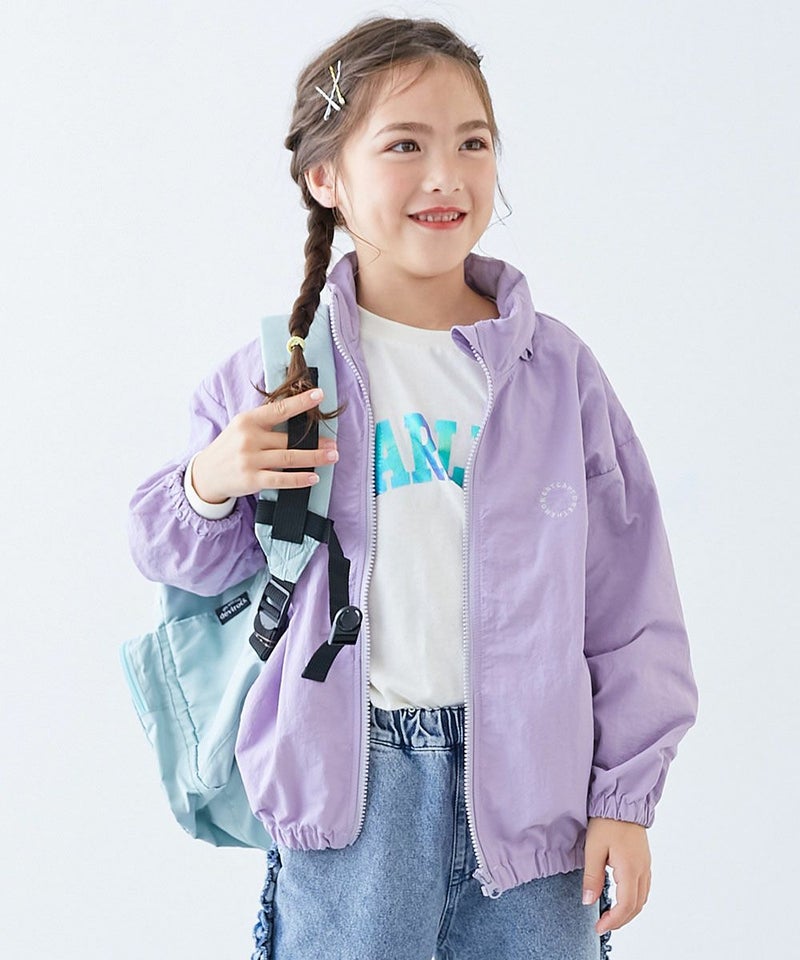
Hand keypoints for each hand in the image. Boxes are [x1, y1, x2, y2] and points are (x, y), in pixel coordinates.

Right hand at [191, 387, 337, 501]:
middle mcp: (249, 438)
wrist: (206, 474)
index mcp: (248, 420)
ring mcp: (250, 459)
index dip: (300, 402)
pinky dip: (300, 479)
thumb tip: (298, 418)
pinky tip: (314, 477)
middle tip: (334, 443)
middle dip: (316, 441)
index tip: (319, 395)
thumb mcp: (242, 427)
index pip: (279, 409)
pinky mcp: (252, 479)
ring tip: (332, 456)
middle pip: (290, 438)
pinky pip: (281, 479)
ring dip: (315, 457)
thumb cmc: (230, 448)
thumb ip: (266, 423)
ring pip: (289, 457)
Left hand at [582, 816, 650, 935]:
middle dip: (621, 920)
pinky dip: (633, 900)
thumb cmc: (606, 822)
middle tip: (602, 924)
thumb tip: (588, 902)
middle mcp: (642, 870)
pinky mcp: (645, 860)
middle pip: (636, 907)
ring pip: (642, 899)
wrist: (622, 801)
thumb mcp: (593, 848)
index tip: (598, 927)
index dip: (613, 921)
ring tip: (610, 915)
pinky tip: (621, 898)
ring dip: (628, 912)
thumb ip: (591, 877)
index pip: (625, 906)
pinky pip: (643, 888)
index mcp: (630, 869)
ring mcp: (646, 865)